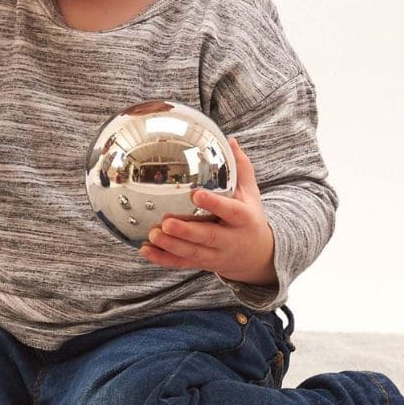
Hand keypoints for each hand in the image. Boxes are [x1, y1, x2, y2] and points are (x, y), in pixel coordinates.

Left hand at [139, 136, 277, 285]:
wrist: (258, 255)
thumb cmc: (249, 216)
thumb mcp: (251, 193)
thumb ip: (241, 168)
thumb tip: (231, 140)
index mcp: (243, 219)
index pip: (230, 211)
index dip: (214, 204)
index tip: (196, 195)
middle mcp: (230, 239)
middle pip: (208, 237)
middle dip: (186, 231)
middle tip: (166, 222)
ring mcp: (215, 254)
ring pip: (193, 253)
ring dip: (171, 245)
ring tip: (153, 234)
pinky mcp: (203, 263)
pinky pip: (182, 264)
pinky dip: (163, 259)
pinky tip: (146, 250)